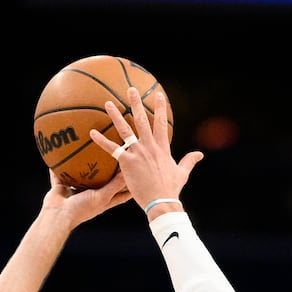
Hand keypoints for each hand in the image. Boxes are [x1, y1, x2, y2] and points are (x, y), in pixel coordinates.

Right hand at [40, 159, 133, 223]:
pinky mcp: (62, 188)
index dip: (131, 185)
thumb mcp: (101, 197)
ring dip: (86, 167)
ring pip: (83, 177)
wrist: (58, 216)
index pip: (122, 193)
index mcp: (103, 201)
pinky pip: (60, 174)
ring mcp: (76, 192)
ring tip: (91, 152)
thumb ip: (114, 185)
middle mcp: (91, 196)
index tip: (140, 174)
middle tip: (118, 158)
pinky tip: (59, 153)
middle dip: (110, 173)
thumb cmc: (82, 209)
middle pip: (104, 183)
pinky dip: (59, 166)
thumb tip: (128, 171)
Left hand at [88, 86, 202, 209]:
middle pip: (142, 120)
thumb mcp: (182, 173)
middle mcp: (149, 146)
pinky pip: (112, 149)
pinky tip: (92, 132)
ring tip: (108, 103)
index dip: (160, 108)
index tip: (158, 95)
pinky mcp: (127, 163)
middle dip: (136, 103)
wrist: (161, 201)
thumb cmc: (170, 189)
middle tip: (131, 90)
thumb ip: (189, 161)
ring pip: (125, 130)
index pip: (161, 123)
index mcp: (162, 148)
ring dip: (116, 115)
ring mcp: (137, 153)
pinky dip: (101, 141)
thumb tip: (200, 154)